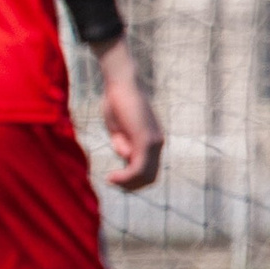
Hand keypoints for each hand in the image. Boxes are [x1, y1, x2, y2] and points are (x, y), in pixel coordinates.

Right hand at [95, 39, 164, 191]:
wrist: (121, 83)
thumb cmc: (117, 102)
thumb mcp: (119, 130)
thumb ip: (124, 145)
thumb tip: (127, 158)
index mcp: (153, 141)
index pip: (149, 171)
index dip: (133, 181)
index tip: (115, 179)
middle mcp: (158, 143)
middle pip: (150, 177)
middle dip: (131, 185)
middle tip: (113, 181)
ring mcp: (154, 142)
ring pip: (145, 176)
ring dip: (127, 183)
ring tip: (111, 179)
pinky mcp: (145, 140)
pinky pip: (138, 168)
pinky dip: (126, 177)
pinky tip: (113, 176)